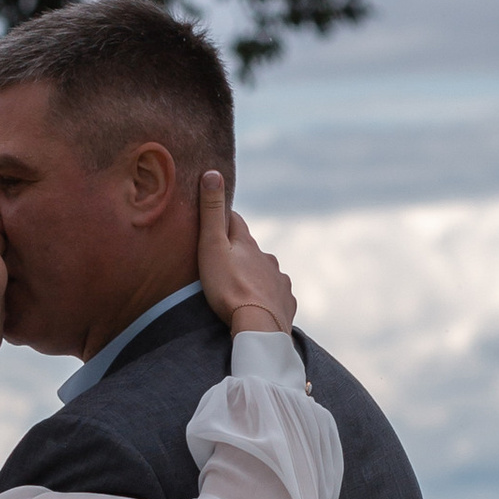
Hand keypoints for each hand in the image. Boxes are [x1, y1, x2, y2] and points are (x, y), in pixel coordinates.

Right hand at [197, 170, 297, 337]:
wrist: (259, 326)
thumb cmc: (229, 287)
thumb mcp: (212, 247)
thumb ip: (211, 213)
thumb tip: (213, 172)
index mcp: (248, 244)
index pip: (234, 222)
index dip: (222, 219)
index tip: (213, 218)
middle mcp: (267, 259)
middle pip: (251, 249)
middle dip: (239, 251)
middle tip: (223, 258)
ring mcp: (279, 280)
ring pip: (265, 271)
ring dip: (254, 274)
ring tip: (241, 285)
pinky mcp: (286, 303)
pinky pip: (276, 294)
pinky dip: (267, 295)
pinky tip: (261, 303)